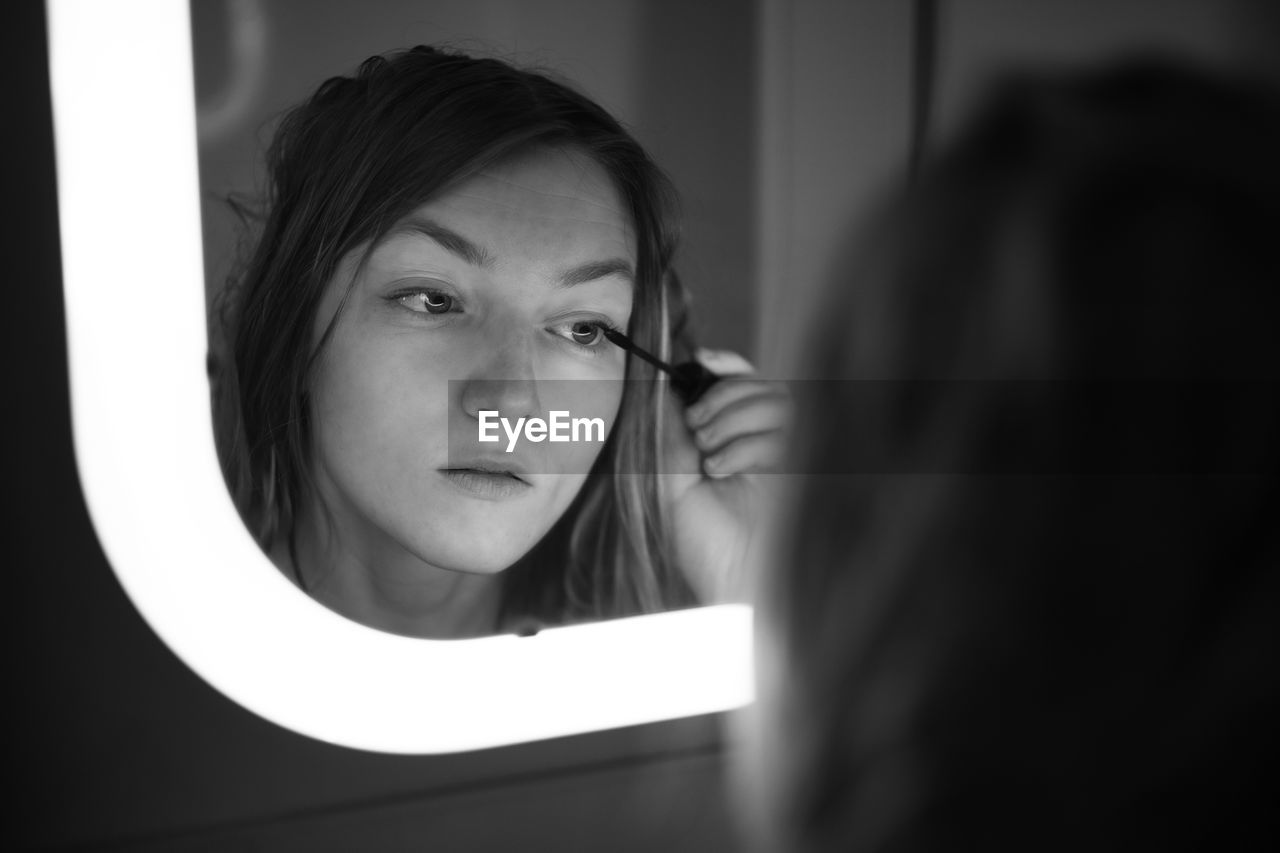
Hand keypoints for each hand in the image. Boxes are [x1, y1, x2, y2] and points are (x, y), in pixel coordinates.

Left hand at [659, 349, 790, 603]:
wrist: (733, 588)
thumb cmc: (706, 546)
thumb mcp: (671, 483)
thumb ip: (671, 433)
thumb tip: (664, 384)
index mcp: (742, 439)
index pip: (747, 382)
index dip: (728, 366)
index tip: (700, 360)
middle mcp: (772, 442)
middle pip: (764, 384)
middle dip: (724, 396)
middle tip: (697, 429)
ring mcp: (795, 455)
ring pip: (777, 401)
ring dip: (733, 419)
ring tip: (709, 457)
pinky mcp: (810, 470)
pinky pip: (785, 433)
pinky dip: (746, 445)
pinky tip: (723, 472)